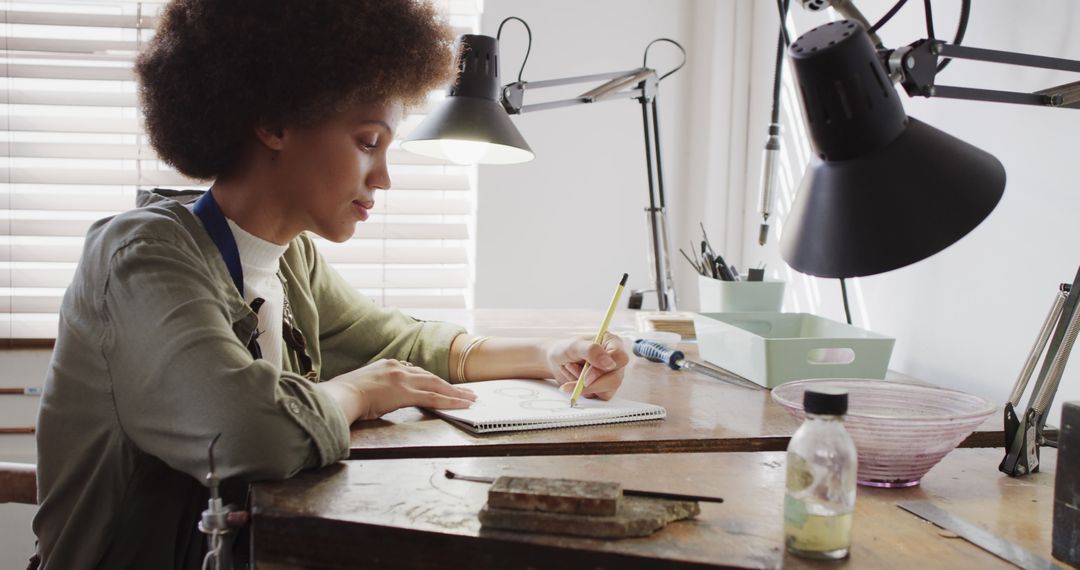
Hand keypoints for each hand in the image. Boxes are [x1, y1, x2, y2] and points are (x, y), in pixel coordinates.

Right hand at [317, 359, 475, 421]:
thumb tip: (378, 397)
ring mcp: (402, 378)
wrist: (340, 396)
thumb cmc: (345, 396)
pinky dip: (450, 401)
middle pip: (430, 376)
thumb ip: (376, 388)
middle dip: (450, 385)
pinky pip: (433, 397)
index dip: (431, 380)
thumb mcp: (362, 386)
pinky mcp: (405, 392)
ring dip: (455, 393)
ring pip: (436, 385)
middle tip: (466, 391)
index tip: (442, 385)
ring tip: (470, 399)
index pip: (415, 372)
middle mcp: (397, 368)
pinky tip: (462, 404)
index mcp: (387, 365)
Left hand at [545, 333, 628, 399]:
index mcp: (613, 344)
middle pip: (615, 379)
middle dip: (590, 382)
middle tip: (571, 375)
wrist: (555, 361)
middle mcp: (615, 361)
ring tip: (570, 368)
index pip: (620, 358)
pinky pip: (597, 396)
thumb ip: (591, 351)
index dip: (604, 368)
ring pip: (606, 390)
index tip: (586, 375)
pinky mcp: (604, 388)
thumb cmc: (565, 349)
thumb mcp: (574, 346)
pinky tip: (573, 379)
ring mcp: (611, 376)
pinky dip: (582, 390)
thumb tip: (609, 363)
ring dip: (583, 384)